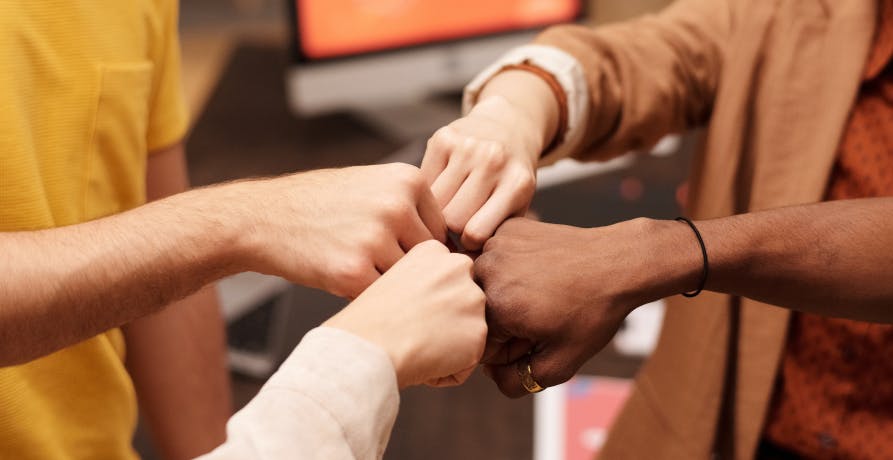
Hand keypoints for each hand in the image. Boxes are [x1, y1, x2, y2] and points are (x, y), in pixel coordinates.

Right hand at [239, 163, 446, 297]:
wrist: (263, 218)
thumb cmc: (321, 205)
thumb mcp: (371, 185)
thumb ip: (411, 207)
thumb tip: (454, 246)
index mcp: (407, 180)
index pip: (441, 230)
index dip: (422, 251)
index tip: (400, 258)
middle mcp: (396, 206)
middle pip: (430, 258)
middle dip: (412, 273)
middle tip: (389, 280)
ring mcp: (375, 239)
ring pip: (409, 280)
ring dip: (394, 288)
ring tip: (368, 282)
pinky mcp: (353, 271)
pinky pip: (382, 297)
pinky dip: (370, 299)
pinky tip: (349, 287)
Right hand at [324, 240, 486, 387]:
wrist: (368, 345)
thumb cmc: (368, 321)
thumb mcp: (393, 281)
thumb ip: (424, 284)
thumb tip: (440, 307)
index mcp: (435, 250)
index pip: (448, 281)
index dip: (428, 305)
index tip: (406, 312)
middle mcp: (459, 267)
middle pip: (462, 304)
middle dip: (444, 323)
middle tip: (412, 332)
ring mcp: (473, 298)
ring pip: (468, 331)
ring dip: (447, 347)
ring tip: (416, 346)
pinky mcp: (479, 331)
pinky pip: (469, 360)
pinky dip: (449, 371)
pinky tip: (424, 362)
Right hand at [421, 88, 548, 249]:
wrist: (508, 127)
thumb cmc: (509, 180)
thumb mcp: (516, 206)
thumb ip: (496, 235)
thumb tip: (463, 270)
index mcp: (517, 184)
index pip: (475, 233)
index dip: (468, 244)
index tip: (469, 241)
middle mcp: (493, 161)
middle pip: (452, 219)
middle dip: (451, 229)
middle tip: (454, 227)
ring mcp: (467, 147)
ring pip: (434, 203)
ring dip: (436, 212)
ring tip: (445, 211)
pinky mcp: (443, 138)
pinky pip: (422, 182)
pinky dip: (427, 192)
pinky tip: (439, 190)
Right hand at [473, 217, 697, 397]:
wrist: (618, 262)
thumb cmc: (592, 312)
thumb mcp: (561, 363)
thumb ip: (517, 382)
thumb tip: (491, 375)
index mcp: (494, 308)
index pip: (481, 344)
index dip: (511, 348)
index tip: (538, 336)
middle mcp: (485, 272)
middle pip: (480, 313)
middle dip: (505, 321)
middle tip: (543, 313)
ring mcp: (494, 244)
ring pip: (485, 285)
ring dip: (505, 292)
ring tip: (542, 291)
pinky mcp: (506, 229)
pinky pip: (496, 258)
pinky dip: (512, 267)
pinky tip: (540, 269)